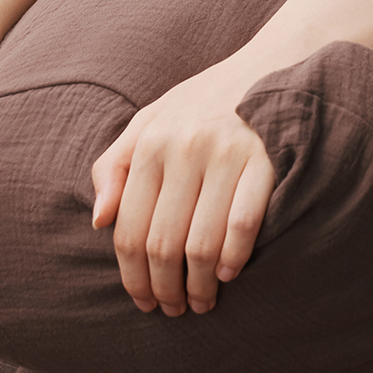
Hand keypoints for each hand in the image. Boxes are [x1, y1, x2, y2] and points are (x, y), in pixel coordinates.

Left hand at [90, 59, 275, 315]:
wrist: (274, 62)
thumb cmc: (206, 101)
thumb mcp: (150, 121)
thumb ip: (115, 166)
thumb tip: (98, 221)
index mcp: (149, 143)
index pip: (129, 228)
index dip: (132, 276)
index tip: (143, 301)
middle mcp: (183, 148)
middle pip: (161, 242)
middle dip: (164, 287)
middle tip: (174, 310)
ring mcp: (226, 154)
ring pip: (201, 241)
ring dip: (199, 283)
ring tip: (201, 302)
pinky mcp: (266, 160)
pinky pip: (244, 222)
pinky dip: (234, 256)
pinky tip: (229, 274)